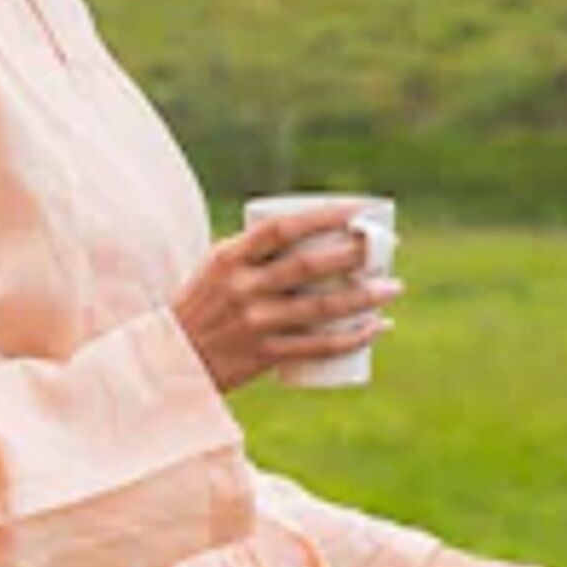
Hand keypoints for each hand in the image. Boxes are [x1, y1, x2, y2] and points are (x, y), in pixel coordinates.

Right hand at [170, 202, 401, 394]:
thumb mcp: (220, 267)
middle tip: (386, 247)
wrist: (173, 358)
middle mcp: (242, 288)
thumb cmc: (206, 303)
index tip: (359, 208)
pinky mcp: (264, 356)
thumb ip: (259, 249)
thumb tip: (318, 228)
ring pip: (320, 309)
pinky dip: (353, 338)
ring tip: (394, 287)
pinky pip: (318, 348)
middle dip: (353, 254)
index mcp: (231, 258)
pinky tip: (378, 328)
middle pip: (307, 267)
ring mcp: (254, 324)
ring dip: (364, 298)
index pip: (281, 228)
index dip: (323, 215)